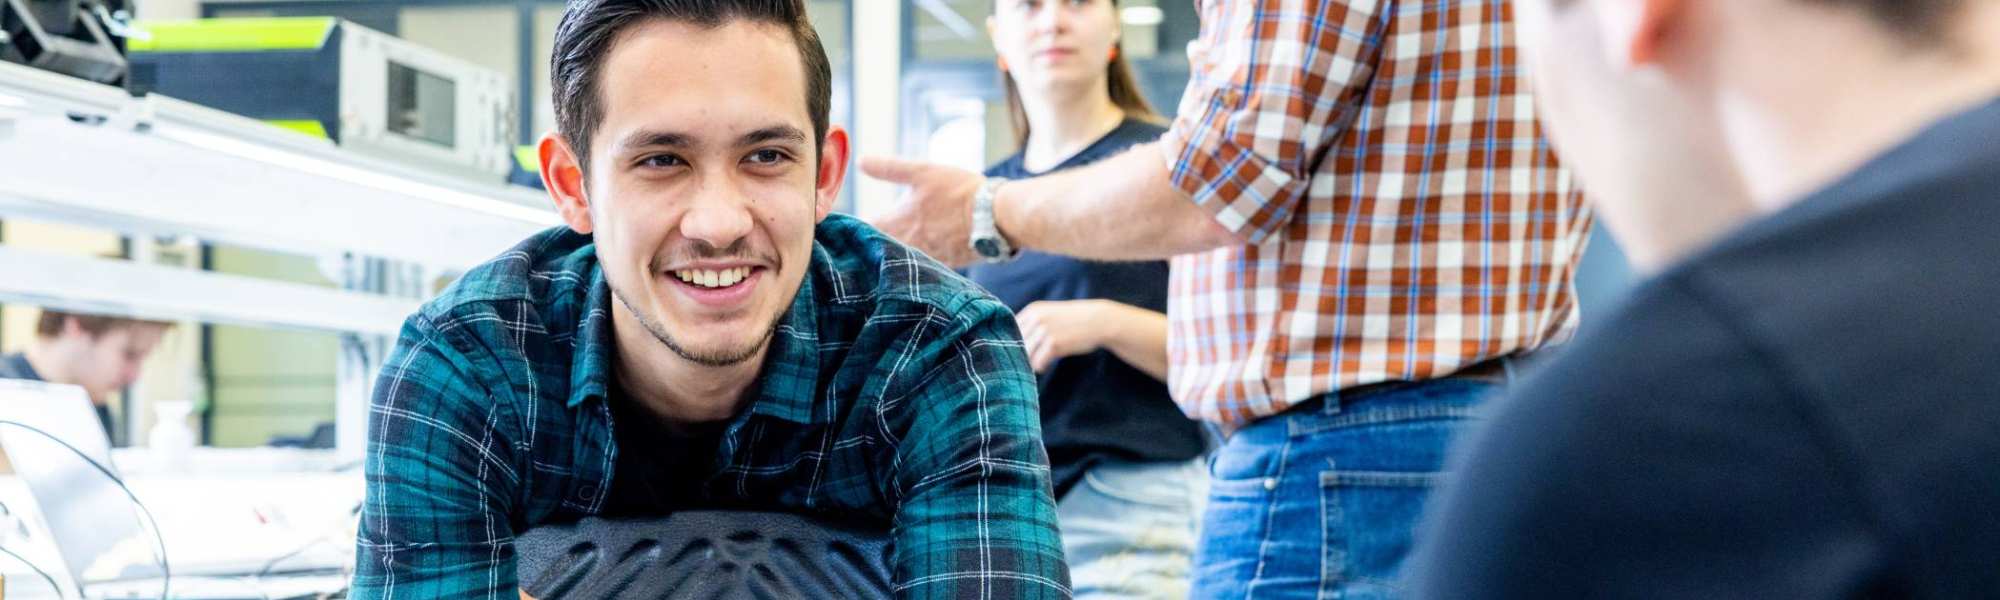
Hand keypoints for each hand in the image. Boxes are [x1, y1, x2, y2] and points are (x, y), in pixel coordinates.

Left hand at [860, 156, 984, 267]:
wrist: (995, 216)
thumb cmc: (958, 191)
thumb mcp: (922, 172)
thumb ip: (889, 168)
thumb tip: (860, 160)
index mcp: (898, 220)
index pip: (867, 228)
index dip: (858, 226)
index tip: (852, 224)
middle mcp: (908, 243)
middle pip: (881, 247)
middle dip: (874, 242)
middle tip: (868, 237)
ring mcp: (926, 256)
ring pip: (902, 258)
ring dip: (895, 252)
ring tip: (895, 245)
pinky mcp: (945, 264)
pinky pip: (925, 265)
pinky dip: (919, 260)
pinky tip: (922, 254)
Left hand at [1015, 300, 1108, 372]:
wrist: (1099, 320)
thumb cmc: (1074, 320)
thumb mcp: (1050, 314)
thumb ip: (1033, 323)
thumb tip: (1013, 343)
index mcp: (1033, 310)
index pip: (1010, 329)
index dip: (1013, 342)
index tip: (1018, 351)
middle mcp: (1036, 318)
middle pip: (1017, 343)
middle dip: (1021, 354)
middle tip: (1030, 360)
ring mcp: (1044, 330)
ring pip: (1026, 354)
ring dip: (1030, 362)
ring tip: (1039, 363)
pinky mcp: (1054, 343)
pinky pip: (1038, 362)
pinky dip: (1040, 366)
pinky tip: (1046, 365)